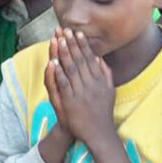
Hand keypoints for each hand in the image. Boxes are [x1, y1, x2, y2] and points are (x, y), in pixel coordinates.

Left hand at [49, 28, 115, 145]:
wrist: (97, 132)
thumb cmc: (101, 111)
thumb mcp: (109, 91)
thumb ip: (106, 74)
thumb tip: (100, 58)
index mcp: (100, 80)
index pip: (90, 58)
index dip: (82, 45)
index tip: (77, 33)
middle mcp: (92, 84)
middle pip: (80, 60)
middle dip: (71, 44)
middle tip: (65, 30)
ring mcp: (81, 92)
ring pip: (71, 69)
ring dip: (64, 54)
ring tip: (58, 40)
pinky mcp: (71, 101)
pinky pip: (63, 84)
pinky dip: (58, 72)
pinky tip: (53, 62)